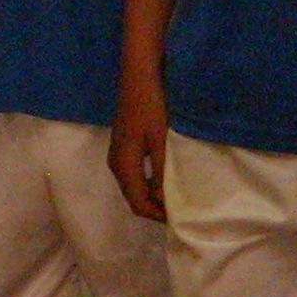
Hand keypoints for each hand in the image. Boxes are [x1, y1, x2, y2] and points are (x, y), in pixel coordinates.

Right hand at [108, 80, 169, 223]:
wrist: (137, 77)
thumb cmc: (150, 106)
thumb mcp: (160, 140)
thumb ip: (161, 172)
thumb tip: (164, 201)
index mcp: (124, 165)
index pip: (138, 203)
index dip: (157, 215)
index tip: (179, 219)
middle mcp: (116, 165)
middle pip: (133, 198)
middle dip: (155, 209)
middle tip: (180, 212)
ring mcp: (117, 156)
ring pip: (133, 188)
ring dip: (152, 197)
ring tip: (175, 198)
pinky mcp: (123, 148)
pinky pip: (134, 176)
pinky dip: (148, 184)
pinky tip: (165, 180)